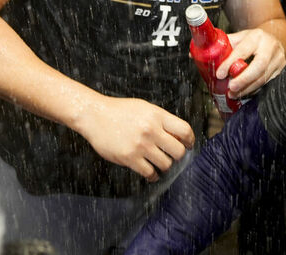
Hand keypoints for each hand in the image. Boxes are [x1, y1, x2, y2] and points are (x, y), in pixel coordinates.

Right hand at [75, 97, 194, 181]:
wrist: (95, 115)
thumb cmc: (121, 111)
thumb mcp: (145, 108)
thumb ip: (162, 120)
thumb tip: (179, 137)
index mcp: (157, 115)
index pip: (184, 130)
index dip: (190, 140)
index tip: (189, 145)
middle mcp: (151, 130)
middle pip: (179, 150)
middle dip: (179, 155)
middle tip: (173, 156)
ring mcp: (140, 145)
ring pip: (166, 164)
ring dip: (165, 166)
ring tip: (160, 163)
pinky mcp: (129, 158)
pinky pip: (149, 173)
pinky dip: (153, 175)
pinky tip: (151, 173)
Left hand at [220, 28, 285, 98]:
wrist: (273, 39)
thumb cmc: (252, 40)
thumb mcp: (239, 37)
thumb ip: (223, 44)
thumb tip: (199, 53)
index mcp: (256, 36)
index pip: (243, 50)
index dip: (230, 63)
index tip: (220, 74)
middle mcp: (270, 46)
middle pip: (259, 66)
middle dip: (243, 79)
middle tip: (230, 88)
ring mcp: (278, 59)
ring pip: (264, 77)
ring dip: (248, 88)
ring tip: (234, 93)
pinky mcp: (282, 70)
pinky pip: (268, 83)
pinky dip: (255, 90)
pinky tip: (245, 92)